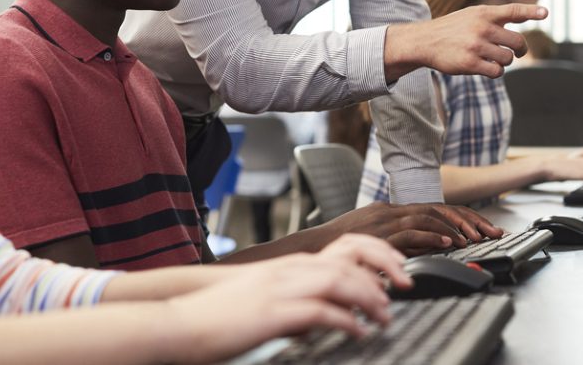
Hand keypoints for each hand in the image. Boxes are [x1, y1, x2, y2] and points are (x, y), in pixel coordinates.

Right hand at [162, 245, 392, 362]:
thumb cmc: (217, 314)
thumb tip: (317, 314)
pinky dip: (346, 321)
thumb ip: (291, 298)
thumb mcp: (261, 298)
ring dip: (370, 298)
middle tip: (403, 293)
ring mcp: (279, 289)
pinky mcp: (272, 313)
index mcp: (288, 266)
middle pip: (349, 261)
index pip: (342, 248)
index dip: (375, 255)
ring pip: (340, 281)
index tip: (396, 273)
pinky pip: (320, 312)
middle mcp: (287, 271)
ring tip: (385, 317)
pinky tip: (358, 333)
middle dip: (383, 274)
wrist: (179, 320)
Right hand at [319, 202, 502, 256]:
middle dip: (467, 220)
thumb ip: (397, 240)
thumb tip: (425, 248)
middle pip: (437, 207)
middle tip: (490, 232)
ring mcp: (384, 220)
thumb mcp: (372, 239)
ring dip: (454, 227)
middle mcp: (390, 210)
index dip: (460, 217)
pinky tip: (448, 243)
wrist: (311, 248)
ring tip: (472, 238)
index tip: (482, 228)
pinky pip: (411, 231)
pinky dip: (432, 236)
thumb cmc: (339, 248)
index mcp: (389, 210)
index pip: (433, 207)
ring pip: (427, 215)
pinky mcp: (379, 233)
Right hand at [385, 4, 548, 80]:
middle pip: (517, 41)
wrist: (424, 41)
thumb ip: (494, 18)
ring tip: (493, 59)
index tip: (545, 13)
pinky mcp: (470, 63)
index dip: (531, 12)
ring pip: (508, 59)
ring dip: (504, 62)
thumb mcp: (471, 15)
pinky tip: (487, 68)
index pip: (513, 10)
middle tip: (518, 52)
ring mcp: (476, 45)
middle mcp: (481, 27)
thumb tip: (520, 26)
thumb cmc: (452, 29)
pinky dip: (495, 72)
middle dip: (520, 49)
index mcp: (483, 13)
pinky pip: (496, 72)